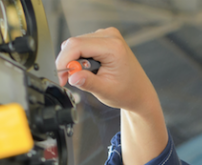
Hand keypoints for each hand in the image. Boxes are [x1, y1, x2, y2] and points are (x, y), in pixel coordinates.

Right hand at [57, 27, 167, 164]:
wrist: (140, 92)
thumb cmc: (127, 92)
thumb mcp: (106, 91)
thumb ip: (88, 83)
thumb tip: (71, 76)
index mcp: (113, 47)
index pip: (77, 45)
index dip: (64, 61)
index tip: (61, 76)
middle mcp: (110, 36)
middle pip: (74, 42)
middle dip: (68, 62)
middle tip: (69, 79)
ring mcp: (107, 35)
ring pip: (76, 43)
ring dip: (74, 60)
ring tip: (85, 76)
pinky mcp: (104, 38)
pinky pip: (83, 44)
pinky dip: (80, 57)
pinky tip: (89, 69)